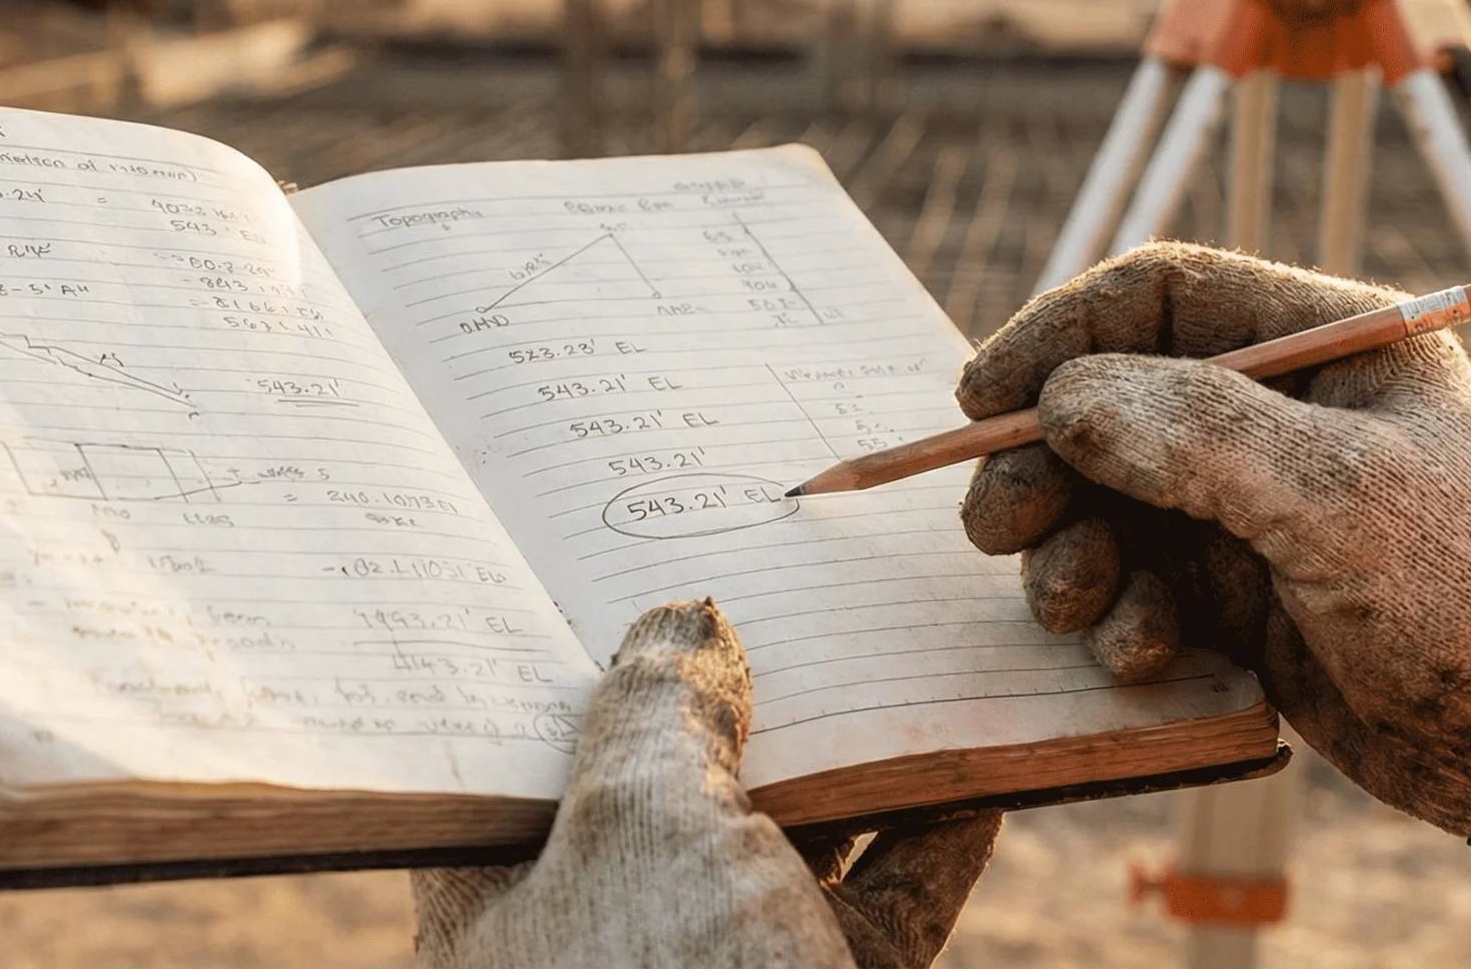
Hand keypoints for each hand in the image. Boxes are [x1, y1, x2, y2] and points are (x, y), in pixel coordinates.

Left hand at [411, 600, 999, 968]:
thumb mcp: (648, 828)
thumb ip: (661, 711)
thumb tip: (682, 622)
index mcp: (495, 892)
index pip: (522, 739)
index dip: (568, 640)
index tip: (617, 540)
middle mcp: (593, 932)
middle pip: (661, 779)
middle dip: (727, 684)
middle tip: (781, 565)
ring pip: (779, 843)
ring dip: (846, 756)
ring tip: (894, 642)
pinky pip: (871, 914)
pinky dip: (925, 845)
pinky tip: (975, 768)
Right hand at [954, 243, 1470, 893]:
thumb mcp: (1340, 494)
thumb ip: (1194, 433)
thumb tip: (1063, 400)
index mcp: (1324, 344)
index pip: (1159, 295)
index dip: (1059, 333)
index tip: (982, 398)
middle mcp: (1277, 415)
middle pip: (1106, 403)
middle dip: (1042, 463)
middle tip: (1000, 524)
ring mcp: (1253, 507)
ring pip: (1104, 502)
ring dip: (1070, 553)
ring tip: (1079, 603)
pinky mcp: (1239, 596)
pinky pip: (1134, 586)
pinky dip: (1117, 619)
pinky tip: (1147, 653)